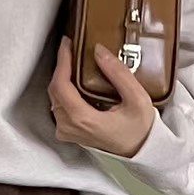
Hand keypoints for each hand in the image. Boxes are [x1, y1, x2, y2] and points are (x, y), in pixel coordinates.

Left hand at [49, 37, 156, 159]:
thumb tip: (99, 50)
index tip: (68, 44)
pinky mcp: (69, 132)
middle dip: (62, 66)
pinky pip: (59, 106)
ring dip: (62, 77)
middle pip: (55, 90)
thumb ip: (118, 73)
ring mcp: (67, 132)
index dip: (62, 61)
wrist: (138, 150)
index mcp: (83, 120)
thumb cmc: (139, 129)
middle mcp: (70, 127)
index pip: (61, 85)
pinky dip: (64, 90)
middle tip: (72, 48)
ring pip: (55, 98)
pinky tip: (75, 80)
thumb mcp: (136, 98)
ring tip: (74, 61)